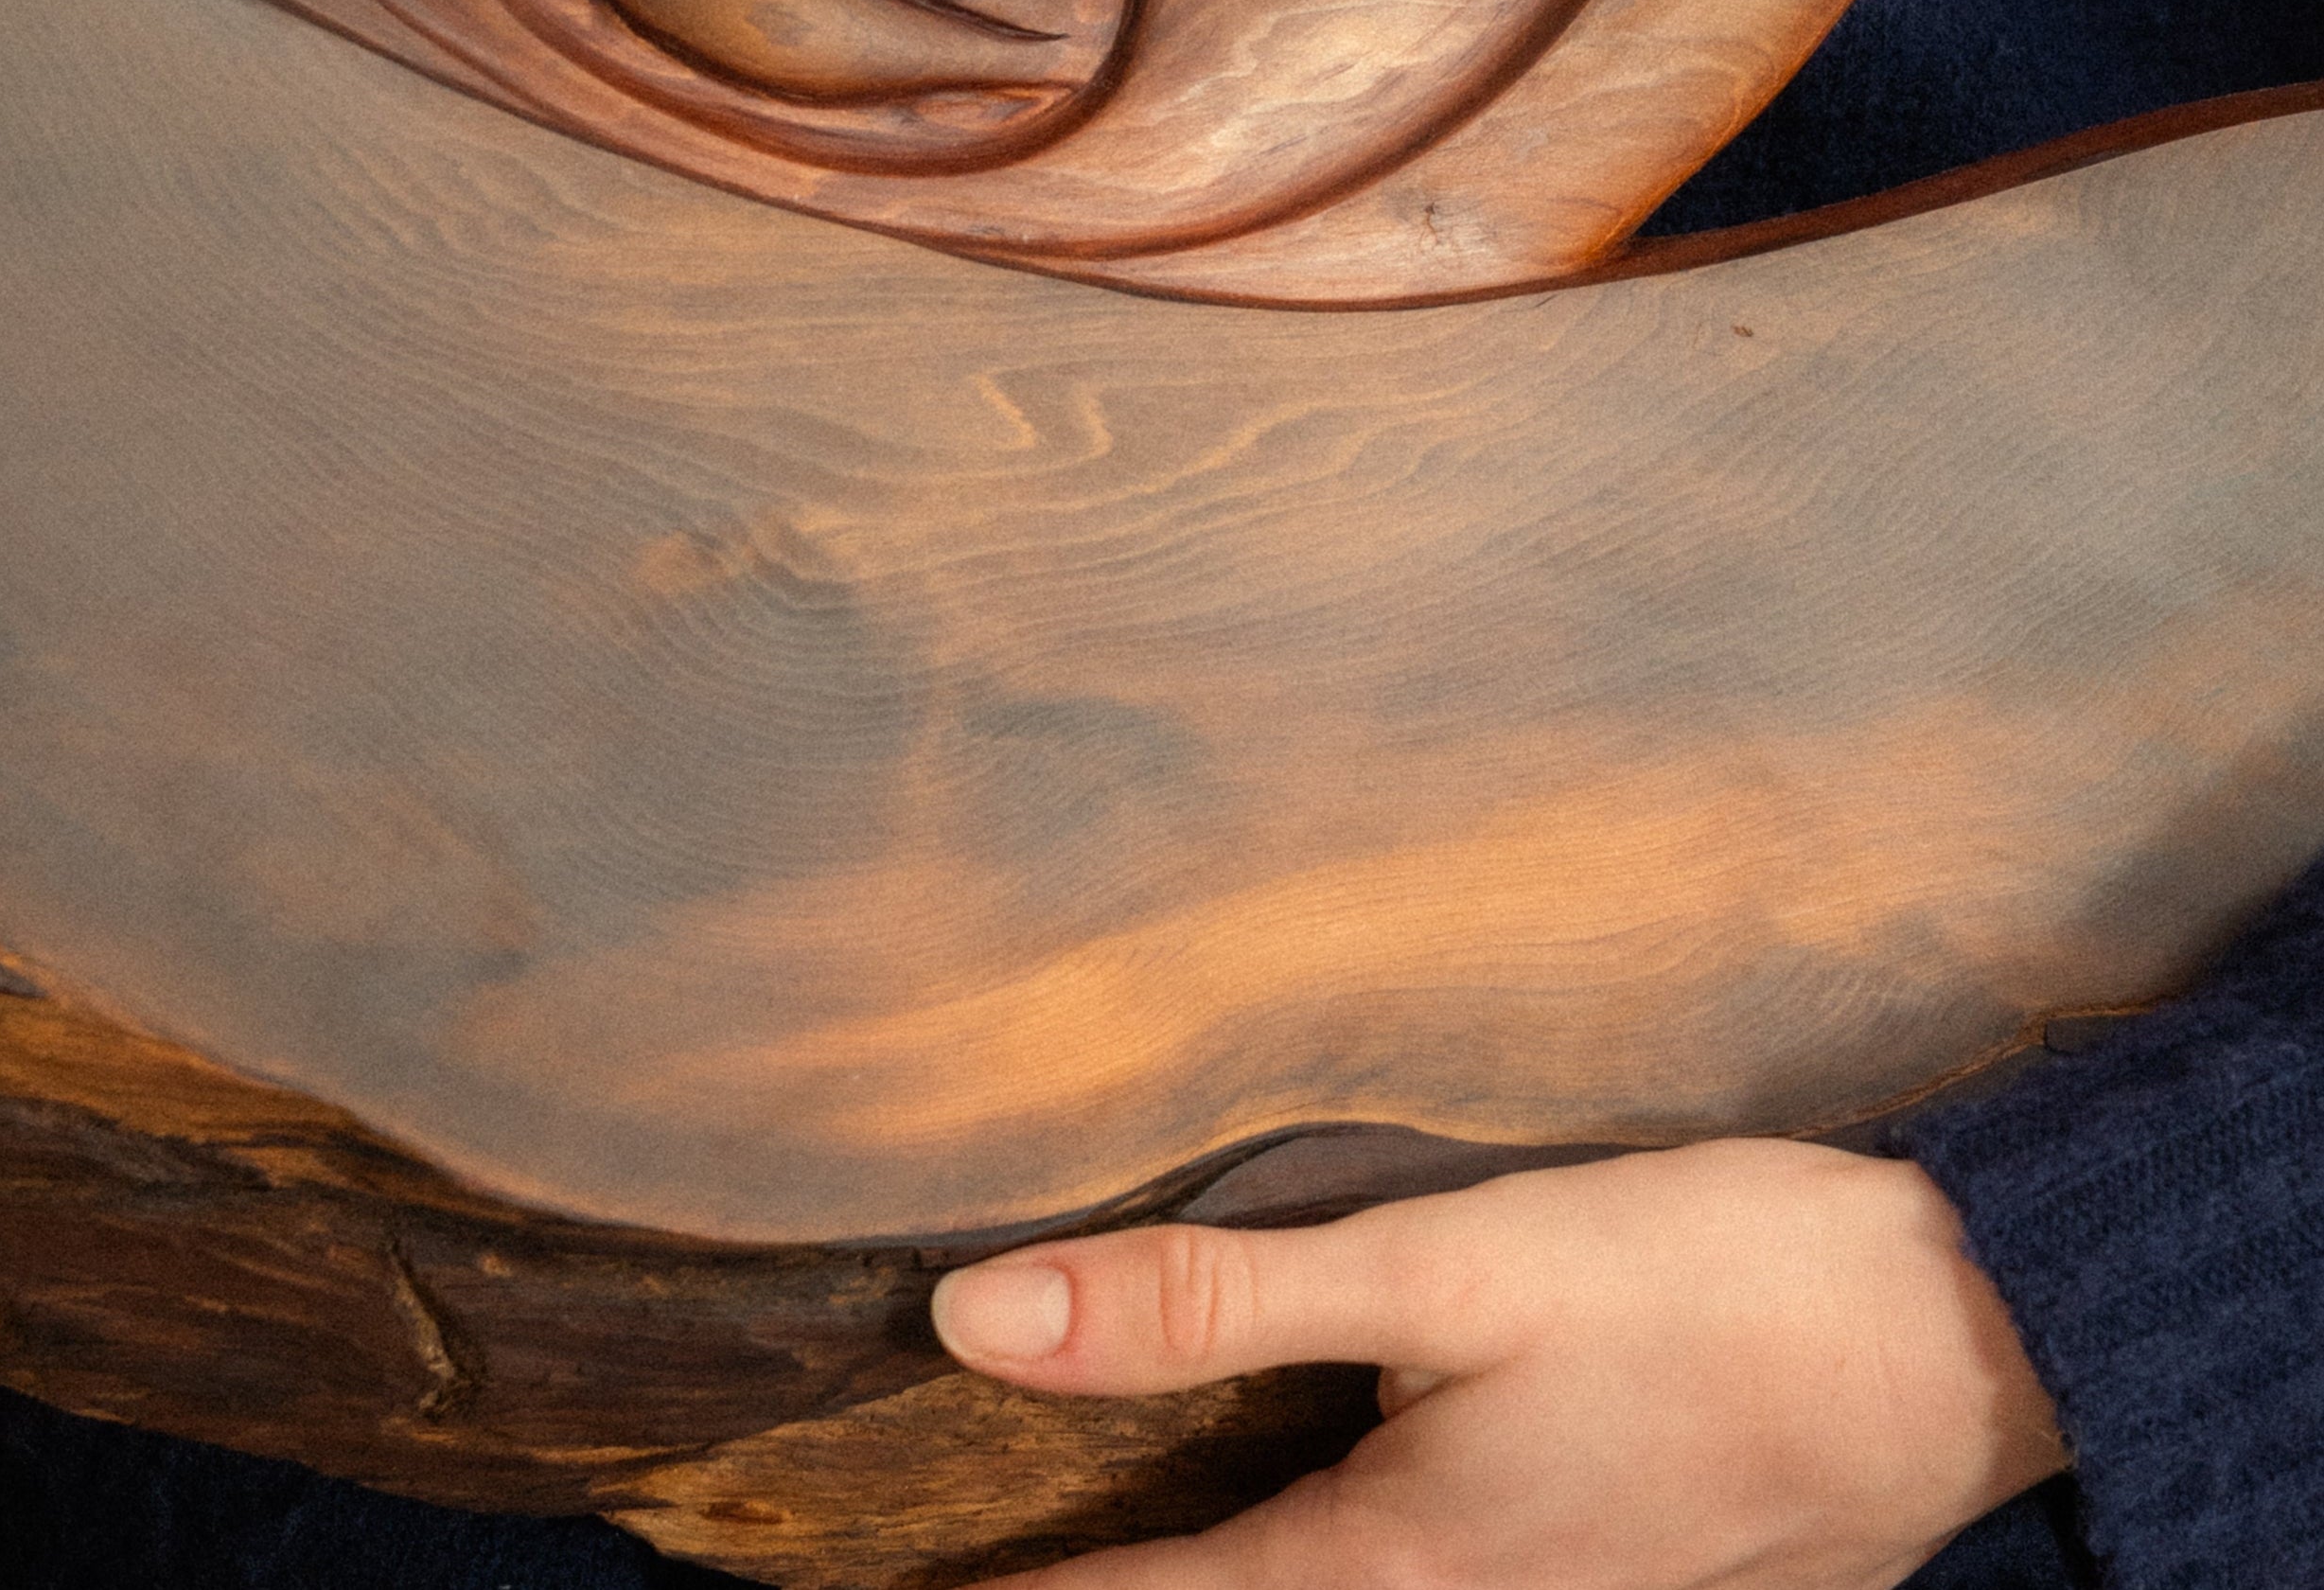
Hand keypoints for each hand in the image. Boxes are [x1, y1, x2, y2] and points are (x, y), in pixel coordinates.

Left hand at [930, 1138, 2067, 1588]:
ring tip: (1097, 1523)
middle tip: (965, 1548)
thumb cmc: (1709, 1291)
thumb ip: (1210, 1297)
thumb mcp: (1446, 1267)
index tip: (867, 1587)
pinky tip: (1292, 1508)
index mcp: (1382, 1577)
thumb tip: (978, 1318)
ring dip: (1204, 1575)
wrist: (1958, 1349)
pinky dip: (1306, 1562)